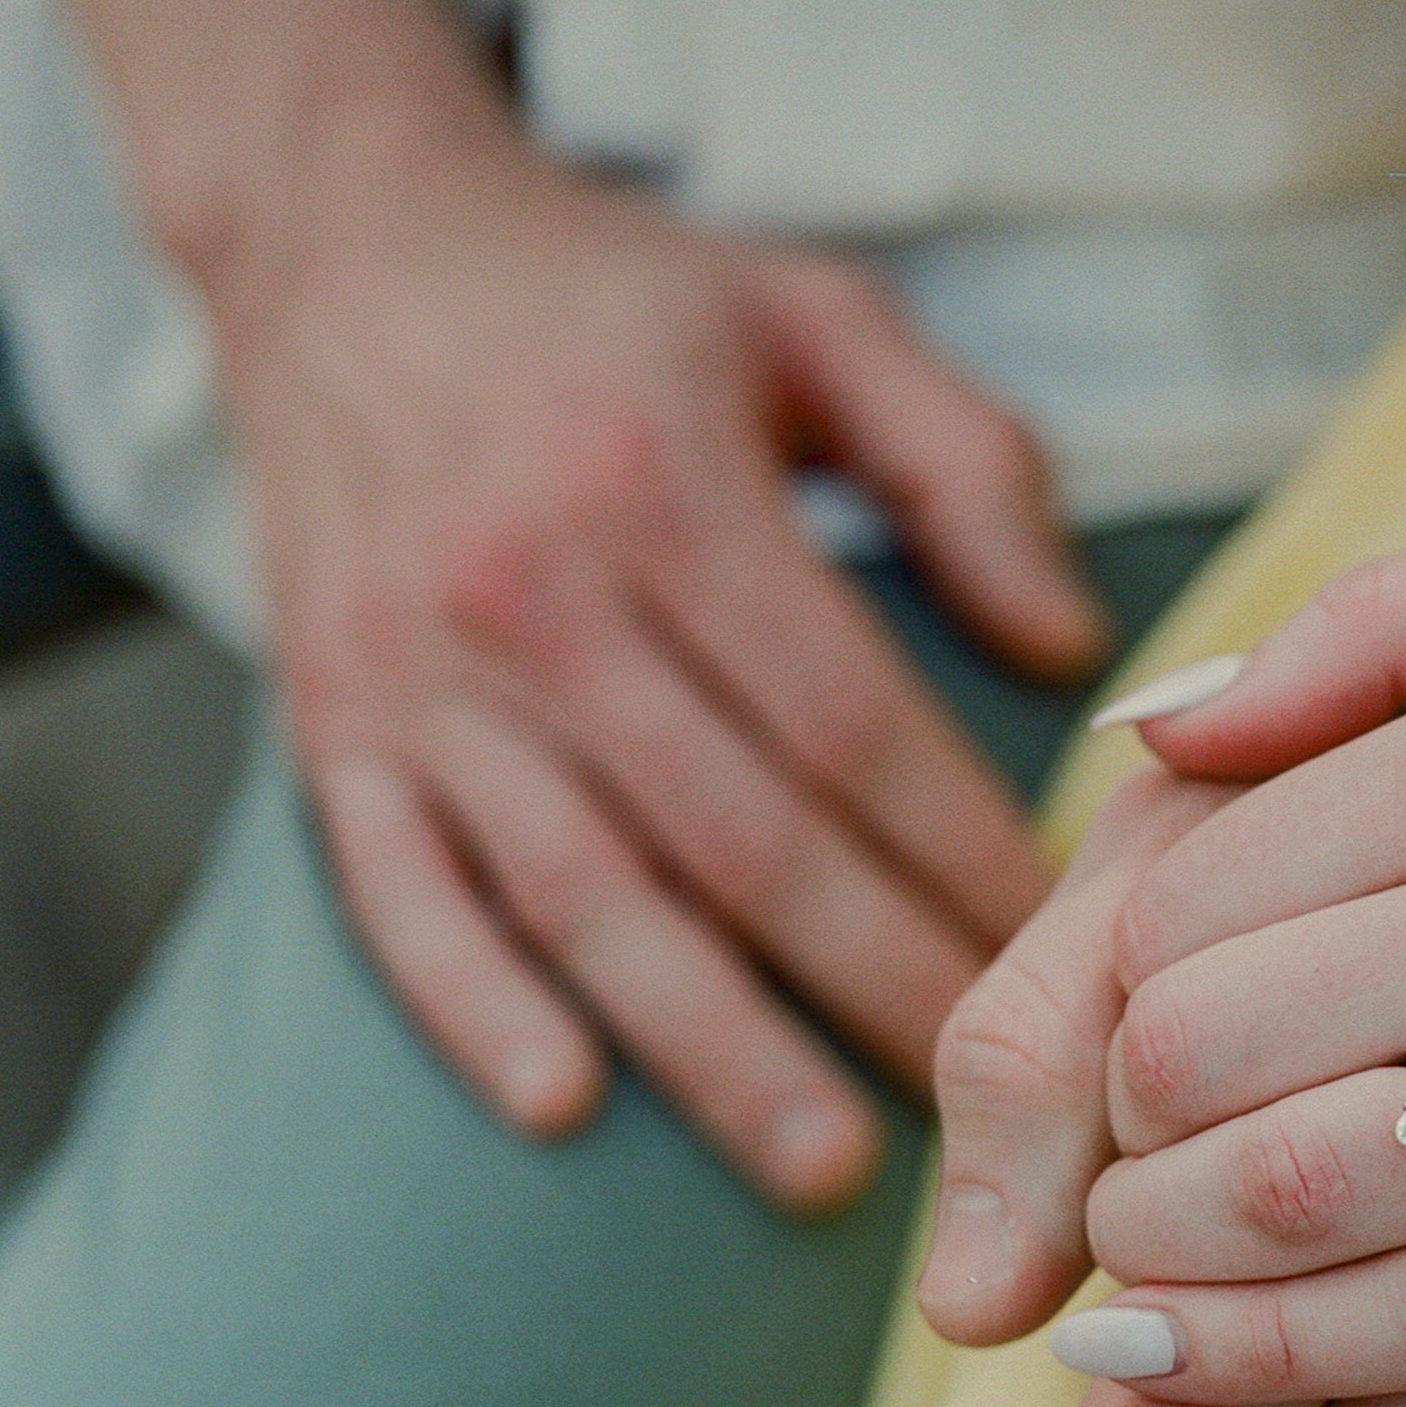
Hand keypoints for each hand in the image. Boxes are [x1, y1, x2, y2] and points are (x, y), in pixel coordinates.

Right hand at [209, 125, 1110, 1206]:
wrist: (342, 241)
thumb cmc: (618, 298)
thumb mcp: (817, 317)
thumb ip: (965, 467)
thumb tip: (1077, 647)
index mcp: (666, 488)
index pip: (849, 724)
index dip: (961, 850)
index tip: (1061, 948)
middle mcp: (533, 592)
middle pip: (738, 837)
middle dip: (875, 981)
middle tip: (991, 1103)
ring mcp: (416, 675)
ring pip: (583, 893)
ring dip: (709, 1043)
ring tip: (824, 1164)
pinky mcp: (327, 728)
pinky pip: (392, 892)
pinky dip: (468, 1003)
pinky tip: (561, 1105)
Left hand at [1041, 486, 1405, 1388]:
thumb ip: (1383, 621)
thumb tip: (1150, 730)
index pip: (1189, 894)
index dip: (1112, 991)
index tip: (1135, 1040)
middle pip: (1200, 1053)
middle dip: (1119, 1128)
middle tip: (1133, 1159)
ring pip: (1293, 1199)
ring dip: (1163, 1251)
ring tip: (1143, 1260)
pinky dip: (1277, 1354)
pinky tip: (1186, 1361)